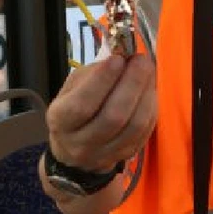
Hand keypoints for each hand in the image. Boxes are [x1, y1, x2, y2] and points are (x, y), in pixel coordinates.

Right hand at [46, 54, 156, 173]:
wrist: (75, 148)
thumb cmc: (74, 108)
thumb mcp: (72, 88)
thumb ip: (93, 74)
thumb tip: (122, 59)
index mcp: (60, 122)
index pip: (82, 104)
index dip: (103, 80)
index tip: (118, 58)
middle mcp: (80, 143)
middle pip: (113, 117)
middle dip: (132, 84)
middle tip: (141, 61)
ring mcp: (105, 154)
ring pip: (134, 126)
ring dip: (146, 94)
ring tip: (149, 72)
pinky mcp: (126, 155)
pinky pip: (145, 131)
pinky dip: (152, 107)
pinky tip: (151, 90)